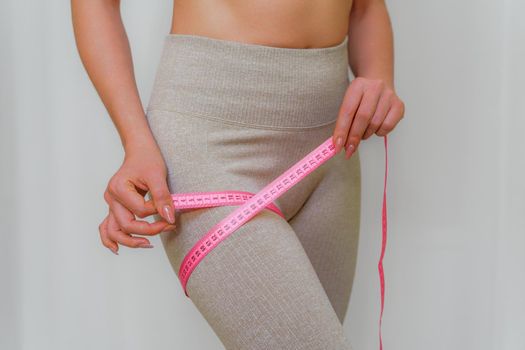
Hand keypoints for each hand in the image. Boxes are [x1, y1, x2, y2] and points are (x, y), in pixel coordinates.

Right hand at [99, 140, 175, 254]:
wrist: (140, 151)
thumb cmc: (147, 159)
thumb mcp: (158, 176)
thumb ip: (162, 197)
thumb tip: (169, 218)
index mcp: (118, 189)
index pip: (140, 211)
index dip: (157, 211)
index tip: (169, 205)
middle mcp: (111, 198)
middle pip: (126, 225)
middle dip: (149, 230)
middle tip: (168, 227)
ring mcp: (111, 204)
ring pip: (113, 231)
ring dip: (129, 241)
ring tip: (147, 245)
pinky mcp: (115, 207)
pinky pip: (108, 226)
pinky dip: (111, 239)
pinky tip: (118, 249)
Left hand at [332, 77, 404, 157]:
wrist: (379, 83)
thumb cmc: (361, 98)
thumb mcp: (349, 103)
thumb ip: (343, 122)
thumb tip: (338, 143)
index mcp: (358, 86)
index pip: (347, 111)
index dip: (341, 130)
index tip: (337, 145)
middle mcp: (375, 87)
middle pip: (363, 117)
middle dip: (354, 137)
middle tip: (348, 149)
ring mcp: (389, 96)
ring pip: (375, 123)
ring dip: (366, 134)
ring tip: (362, 133)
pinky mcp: (399, 105)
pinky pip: (387, 126)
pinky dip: (379, 132)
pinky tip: (375, 128)